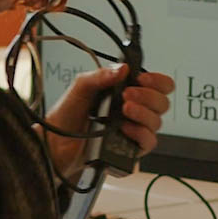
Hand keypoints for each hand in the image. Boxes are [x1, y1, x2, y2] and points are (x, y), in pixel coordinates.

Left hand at [38, 65, 175, 178]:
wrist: (55, 141)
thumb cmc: (68, 114)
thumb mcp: (81, 87)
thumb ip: (101, 76)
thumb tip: (122, 69)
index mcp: (128, 92)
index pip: (159, 85)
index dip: (157, 81)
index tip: (142, 79)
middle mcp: (135, 111)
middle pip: (162, 103)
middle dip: (148, 95)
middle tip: (127, 94)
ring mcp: (133, 131)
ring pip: (156, 122)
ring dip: (143, 113)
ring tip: (124, 110)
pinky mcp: (130, 149)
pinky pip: (148, 143)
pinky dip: (140, 134)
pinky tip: (124, 128)